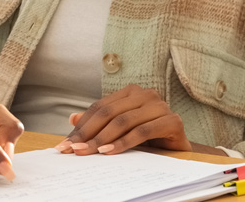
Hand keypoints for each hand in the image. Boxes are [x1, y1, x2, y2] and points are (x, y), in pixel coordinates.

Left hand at [55, 84, 220, 156]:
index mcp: (131, 92)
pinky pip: (142, 131)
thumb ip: (99, 122)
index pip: (99, 107)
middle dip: (87, 133)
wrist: (179, 149)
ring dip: (102, 139)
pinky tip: (109, 153)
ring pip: (123, 121)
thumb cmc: (148, 137)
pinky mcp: (172, 121)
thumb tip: (72, 118)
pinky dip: (123, 143)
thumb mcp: (120, 129)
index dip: (81, 125)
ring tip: (88, 152)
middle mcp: (145, 94)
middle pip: (108, 112)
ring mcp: (160, 106)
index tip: (65, 144)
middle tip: (72, 150)